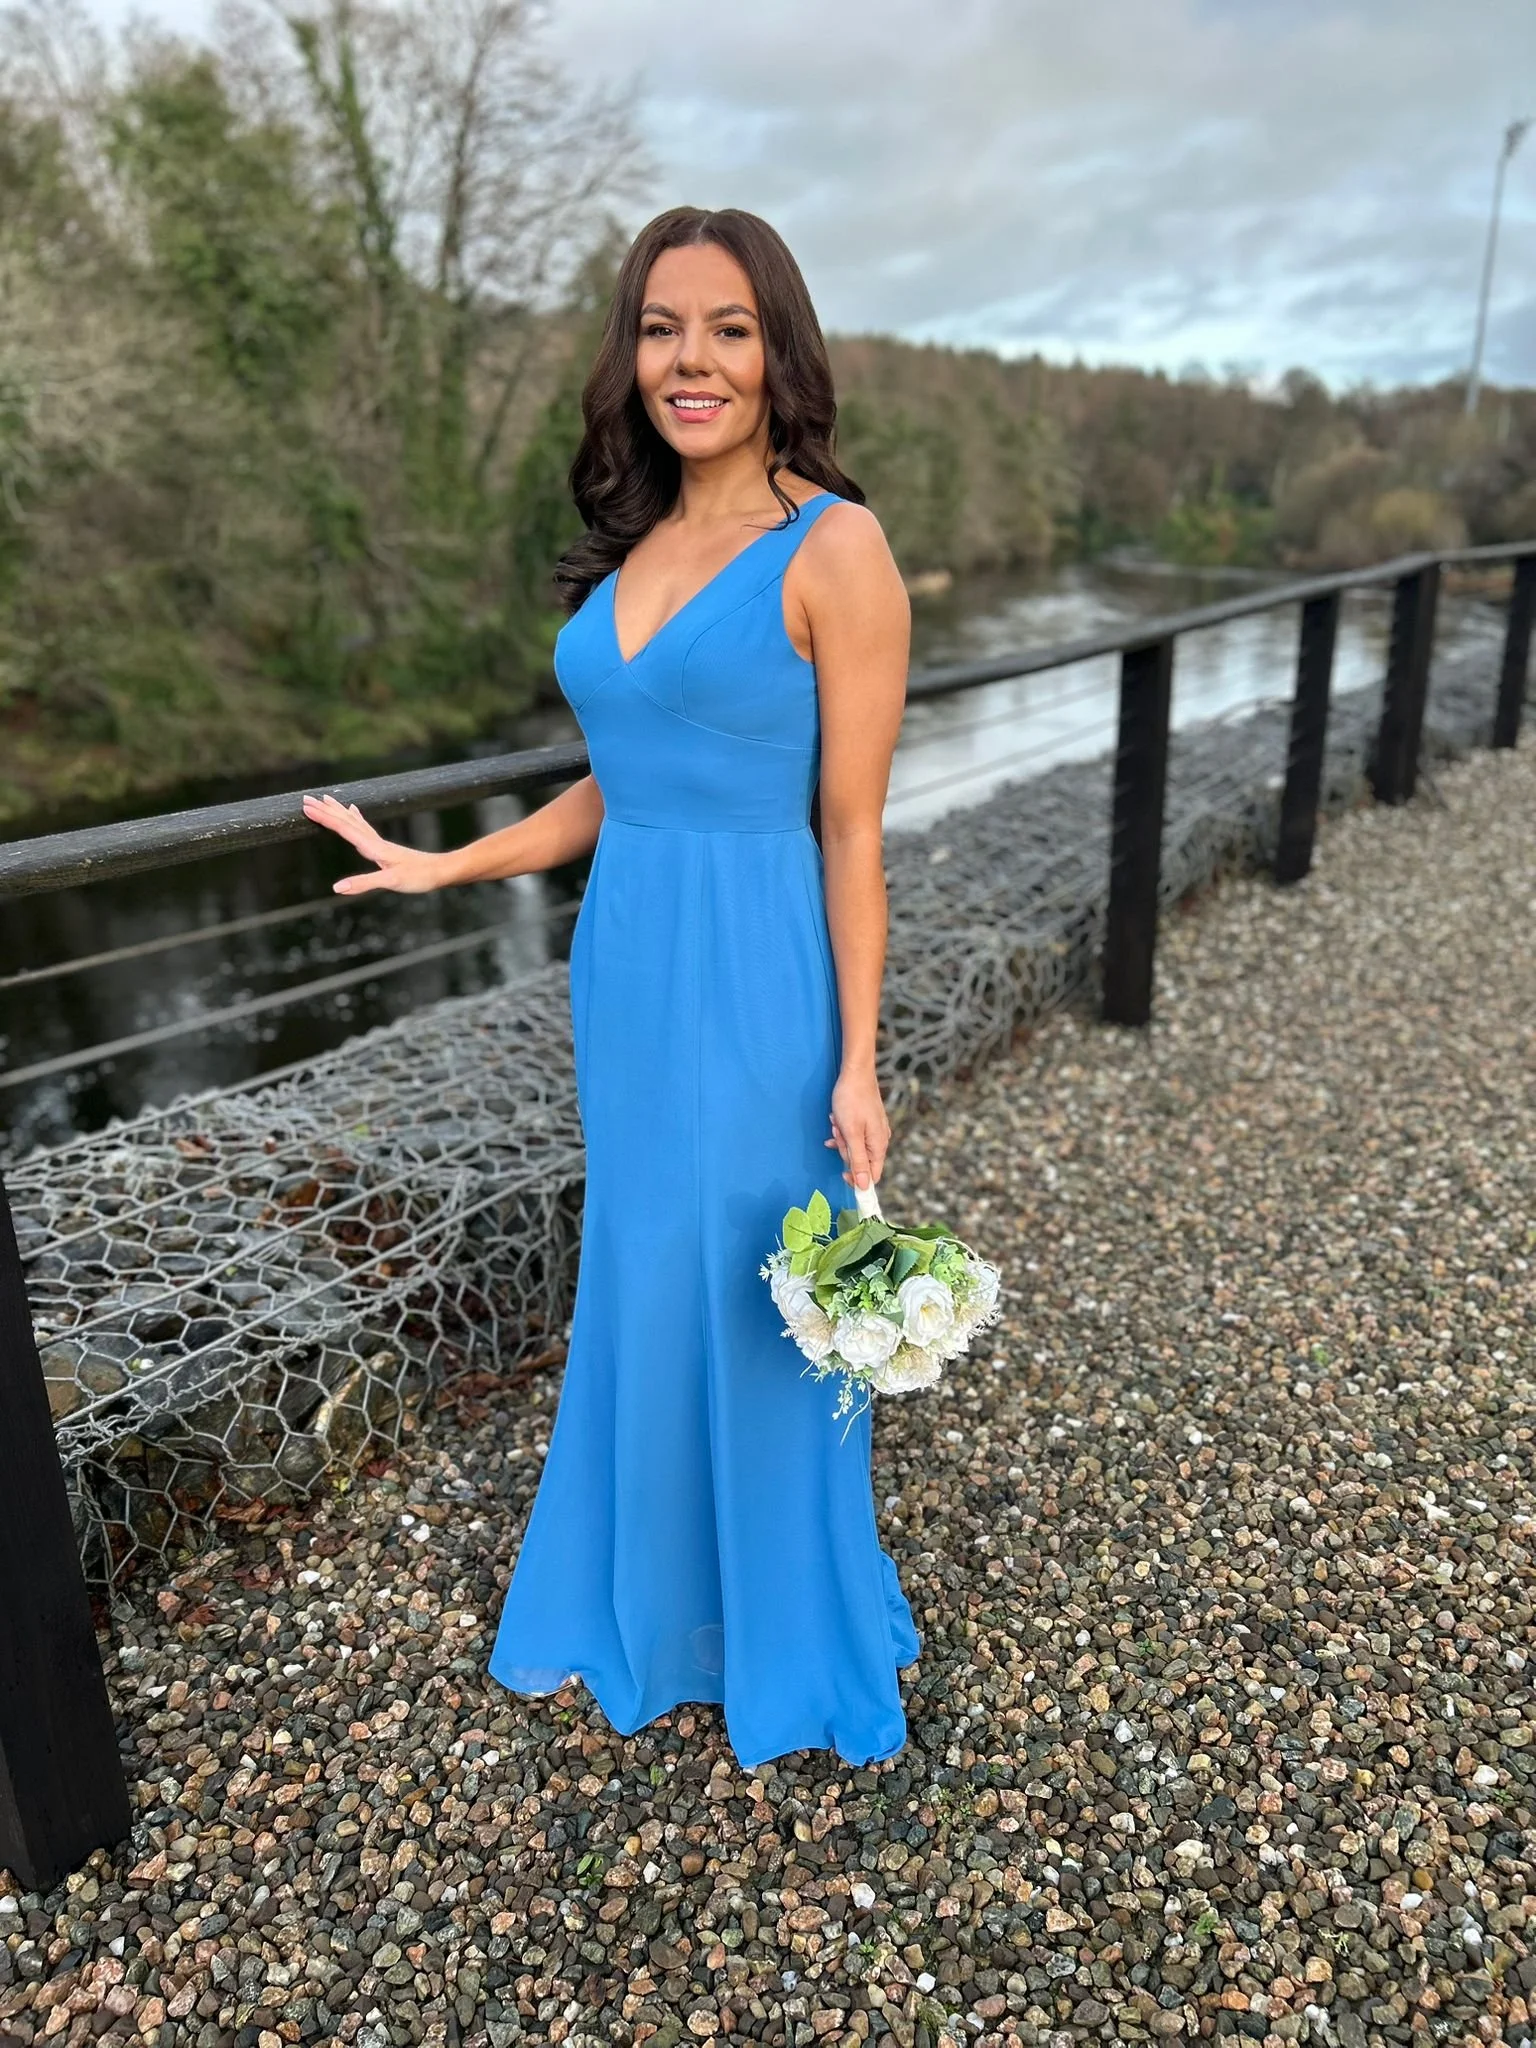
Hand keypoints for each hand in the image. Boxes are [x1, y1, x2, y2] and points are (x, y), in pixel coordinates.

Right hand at [301, 792, 444, 894]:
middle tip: (306, 798)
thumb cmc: (420, 877)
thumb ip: (364, 883)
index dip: (324, 818)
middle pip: (346, 821)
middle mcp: (375, 841)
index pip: (343, 828)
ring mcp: (380, 843)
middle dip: (326, 810)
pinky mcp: (385, 847)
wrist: (442, 871)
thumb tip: (337, 888)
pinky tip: (354, 812)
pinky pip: (364, 827)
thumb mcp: (391, 882)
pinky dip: (355, 818)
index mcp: (373, 847)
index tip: (306, 807)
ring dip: (338, 811)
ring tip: (326, 799)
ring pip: (354, 822)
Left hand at [824, 1064, 890, 1193]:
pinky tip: (837, 1120)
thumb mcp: (851, 1134)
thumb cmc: (852, 1101)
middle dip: (845, 1149)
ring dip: (842, 1138)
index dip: (857, 1180)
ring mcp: (874, 1130)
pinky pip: (853, 1135)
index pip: (872, 1176)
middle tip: (839, 1133)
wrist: (855, 1072)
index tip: (842, 1174)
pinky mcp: (867, 1122)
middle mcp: (880, 1140)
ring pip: (854, 1146)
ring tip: (837, 1121)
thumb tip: (863, 1187)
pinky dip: (843, 1130)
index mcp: (879, 1146)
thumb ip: (858, 1161)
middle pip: (860, 1160)